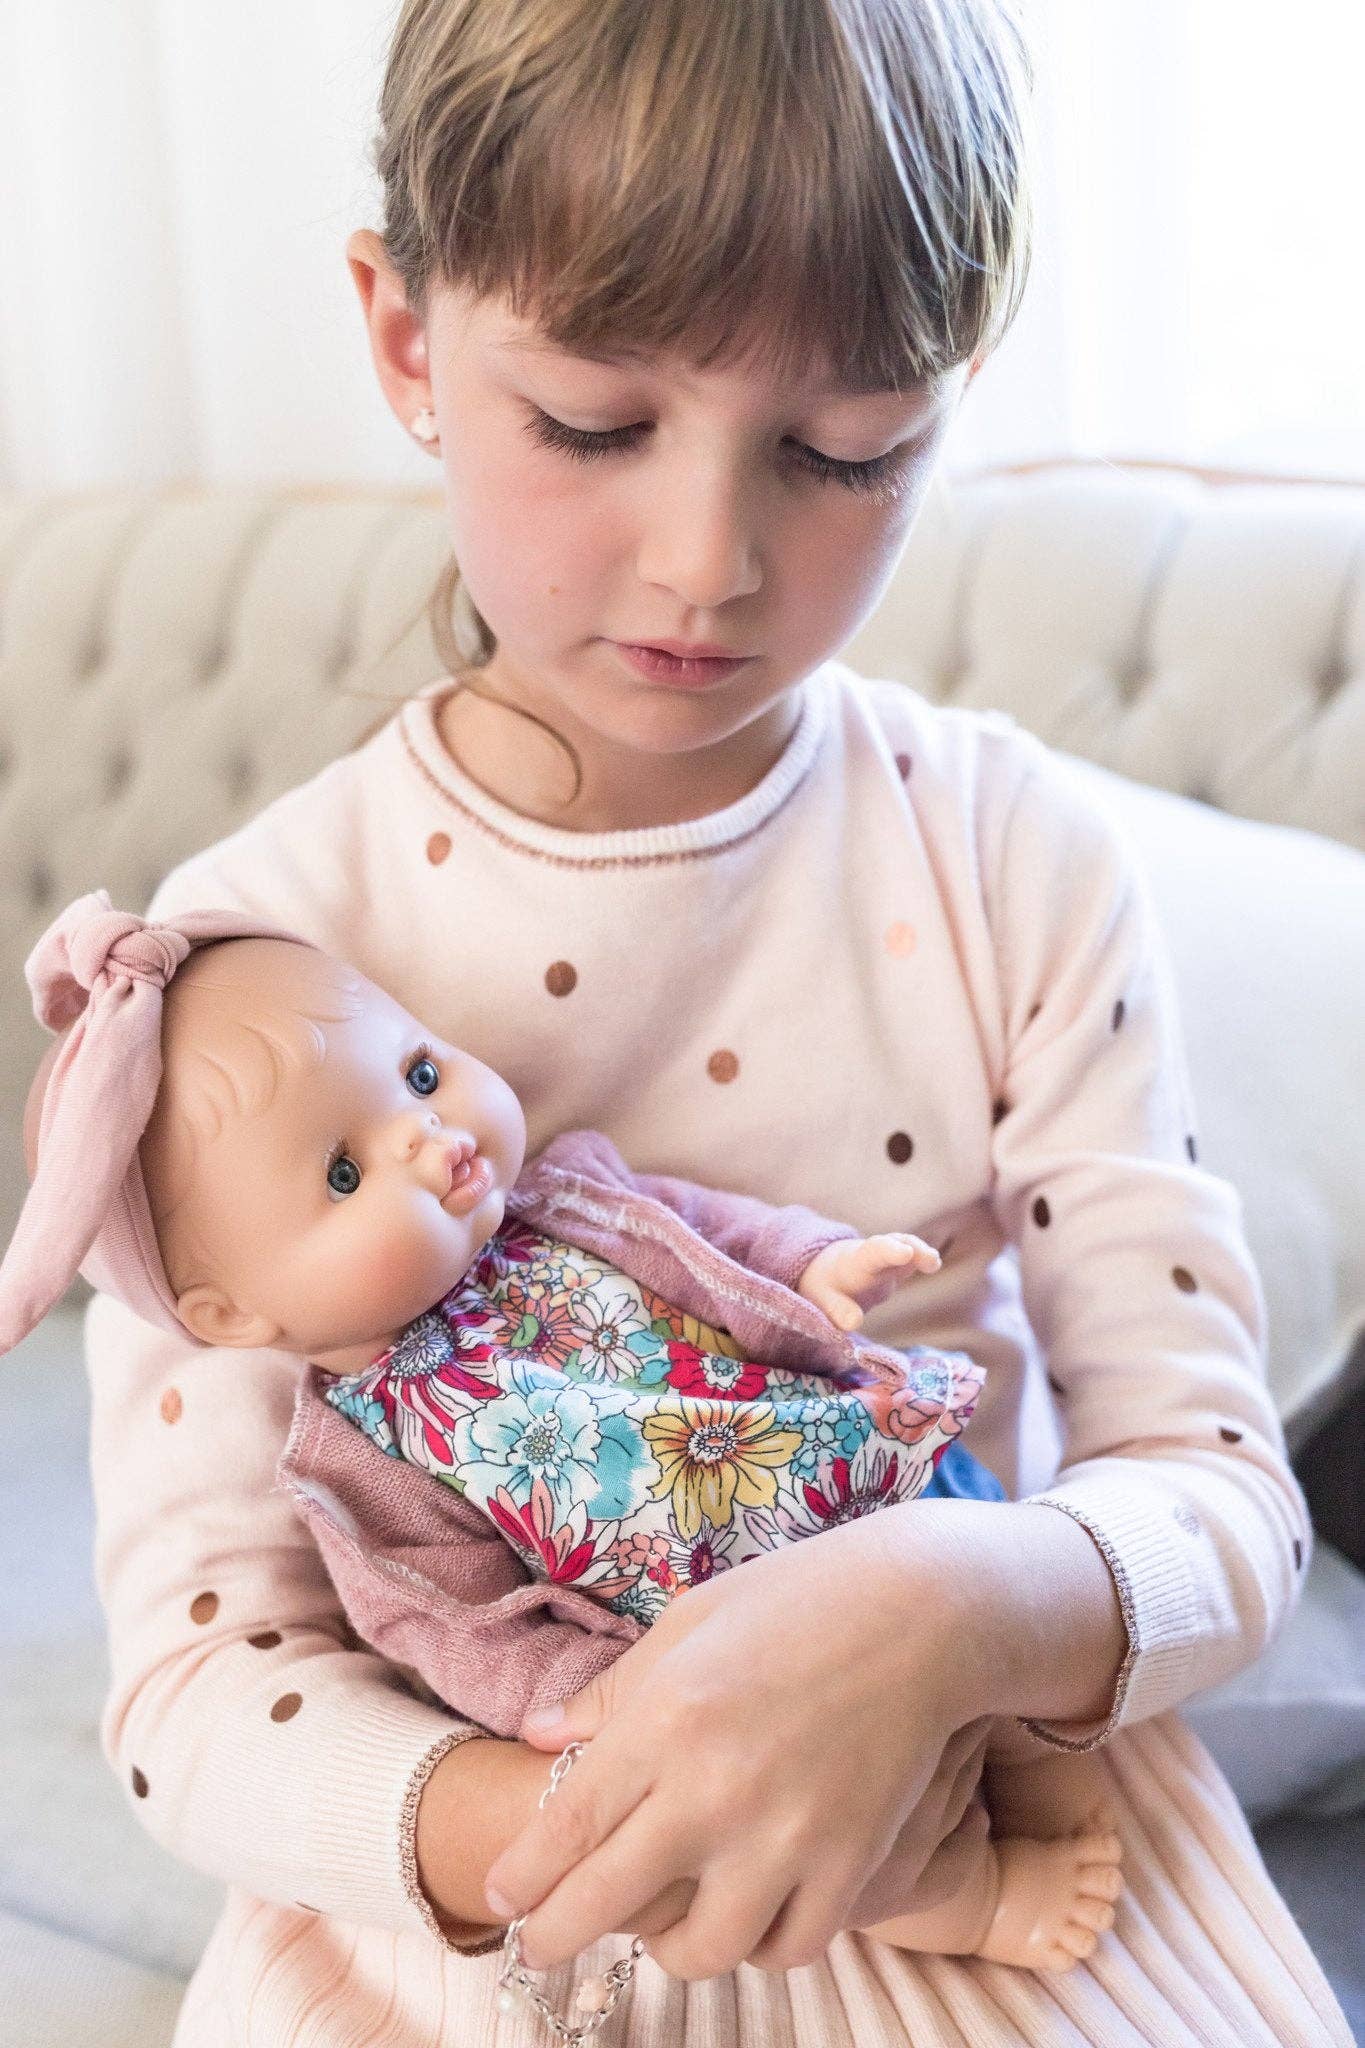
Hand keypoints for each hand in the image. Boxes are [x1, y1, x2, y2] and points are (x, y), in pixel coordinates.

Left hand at [482, 1509, 973, 1980]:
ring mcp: (786, 1838)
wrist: (922, 1613)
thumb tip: (539, 1737)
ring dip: (668, 1949)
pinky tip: (746, 1917)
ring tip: (661, 1926)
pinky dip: (758, 1945)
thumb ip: (612, 1692)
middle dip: (553, 1937)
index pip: (568, 1829)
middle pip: (607, 1903)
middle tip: (536, 1947)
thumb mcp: (687, 1624)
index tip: (500, 1896)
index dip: (523, 1878)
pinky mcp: (850, 1865)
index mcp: (665, 1720)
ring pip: (700, 1950)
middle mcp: (714, 1790)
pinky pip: (788, 1948)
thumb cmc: (796, 1602)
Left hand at [797, 1232, 939, 1331]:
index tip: (906, 1253)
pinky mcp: (897, 1265)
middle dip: (910, 1247)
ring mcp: (887, 1257)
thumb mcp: (823, 1301)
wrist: (829, 1273)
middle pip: (891, 1244)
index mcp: (854, 1263)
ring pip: (905, 1246)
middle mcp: (872, 1255)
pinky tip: (933, 1264)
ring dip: (920, 1252)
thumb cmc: (826, 1288)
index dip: (889, 1251)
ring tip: (933, 1263)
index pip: (871, 1253)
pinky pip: (911, 1257)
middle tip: (931, 1259)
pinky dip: (923, 1259)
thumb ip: (837, 1311)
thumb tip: (854, 1322)